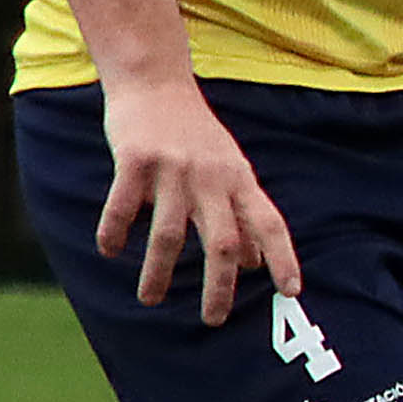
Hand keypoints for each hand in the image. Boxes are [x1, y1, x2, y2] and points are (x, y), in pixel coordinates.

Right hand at [95, 73, 301, 323]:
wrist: (155, 81)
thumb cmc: (194, 133)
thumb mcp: (229, 169)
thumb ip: (242, 212)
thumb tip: (255, 262)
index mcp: (238, 179)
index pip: (270, 222)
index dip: (284, 257)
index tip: (293, 291)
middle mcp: (211, 176)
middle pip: (222, 241)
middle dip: (220, 286)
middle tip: (214, 320)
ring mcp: (174, 169)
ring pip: (169, 235)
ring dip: (158, 273)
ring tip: (151, 299)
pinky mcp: (136, 160)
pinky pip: (124, 207)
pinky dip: (115, 233)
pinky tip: (109, 250)